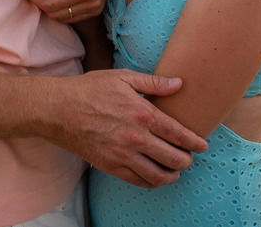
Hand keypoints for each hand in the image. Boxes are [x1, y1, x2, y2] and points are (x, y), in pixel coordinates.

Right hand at [39, 70, 206, 188]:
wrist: (58, 109)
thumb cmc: (90, 89)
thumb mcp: (122, 77)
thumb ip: (153, 83)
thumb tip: (179, 84)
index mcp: (142, 113)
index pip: (179, 134)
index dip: (195, 142)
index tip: (202, 145)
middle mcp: (136, 137)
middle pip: (173, 158)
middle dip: (187, 160)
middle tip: (189, 158)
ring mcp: (122, 154)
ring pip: (158, 175)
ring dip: (172, 175)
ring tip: (175, 171)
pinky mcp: (110, 165)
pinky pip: (137, 181)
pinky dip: (151, 182)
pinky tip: (154, 177)